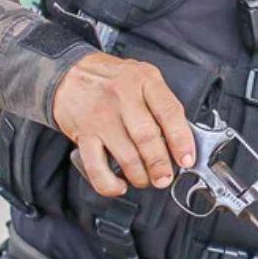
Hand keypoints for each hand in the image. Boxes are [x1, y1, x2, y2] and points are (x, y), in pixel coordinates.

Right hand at [52, 53, 195, 197]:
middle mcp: (123, 97)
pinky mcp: (83, 134)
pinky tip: (119, 185)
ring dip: (140, 175)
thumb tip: (182, 139)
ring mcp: (101, 116)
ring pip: (126, 155)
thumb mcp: (143, 77)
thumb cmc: (111, 78)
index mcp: (145, 80)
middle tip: (166, 178)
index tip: (187, 159)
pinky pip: (96, 166)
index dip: (182, 139)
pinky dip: (109, 182)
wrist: (69, 73)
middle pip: (147, 137)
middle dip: (160, 164)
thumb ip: (161, 102)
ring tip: (147, 180)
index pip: (169, 112)